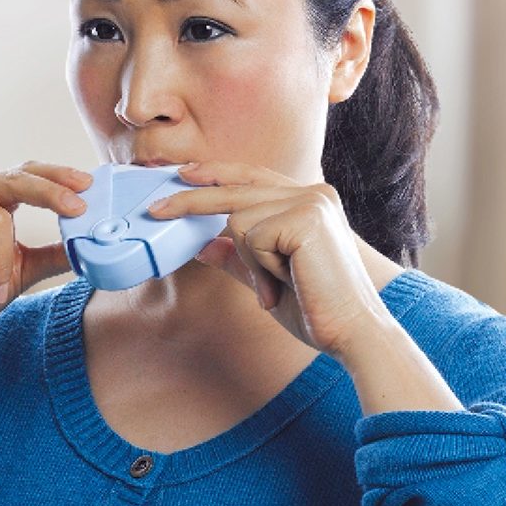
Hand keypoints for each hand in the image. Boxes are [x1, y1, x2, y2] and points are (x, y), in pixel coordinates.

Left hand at [144, 161, 391, 355]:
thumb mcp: (265, 278)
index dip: (217, 174)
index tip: (184, 175)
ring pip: (239, 219)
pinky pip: (251, 237)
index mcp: (309, 201)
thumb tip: (202, 244)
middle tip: (154, 211)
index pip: (254, 176)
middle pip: (236, 188)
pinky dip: (260, 267)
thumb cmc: (315, 309)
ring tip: (281, 284)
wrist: (351, 332)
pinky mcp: (306, 217)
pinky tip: (287, 282)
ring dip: (251, 261)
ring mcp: (311, 201)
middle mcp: (313, 193)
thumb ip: (238, 256)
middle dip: (191, 201)